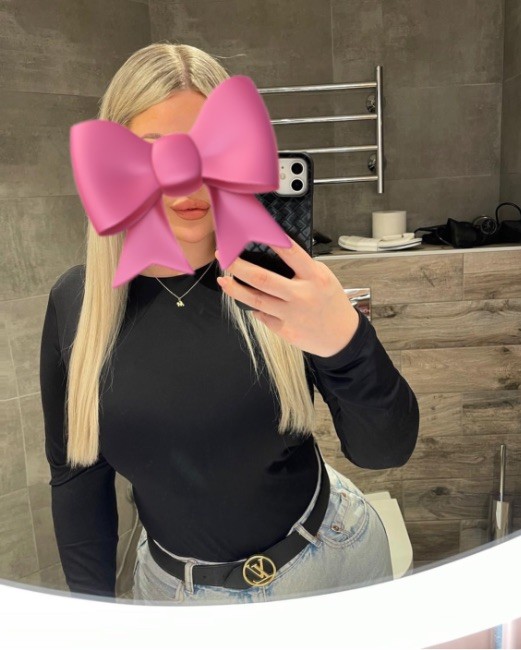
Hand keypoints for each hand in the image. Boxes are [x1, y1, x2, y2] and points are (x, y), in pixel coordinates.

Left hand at [215, 240, 359, 356]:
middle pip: (262, 278)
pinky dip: (254, 307)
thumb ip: (302, 268)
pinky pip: (262, 315)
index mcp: (315, 277)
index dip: (270, 240)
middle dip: (238, 266)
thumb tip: (272, 255)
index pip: (290, 253)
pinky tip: (249, 300)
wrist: (342, 337)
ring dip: (235, 289)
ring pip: (255, 300)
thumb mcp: (324, 278)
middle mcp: (302, 295)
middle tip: (224, 257)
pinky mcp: (285, 330)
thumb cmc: (331, 304)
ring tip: (224, 280)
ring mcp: (291, 315)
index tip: (253, 231)